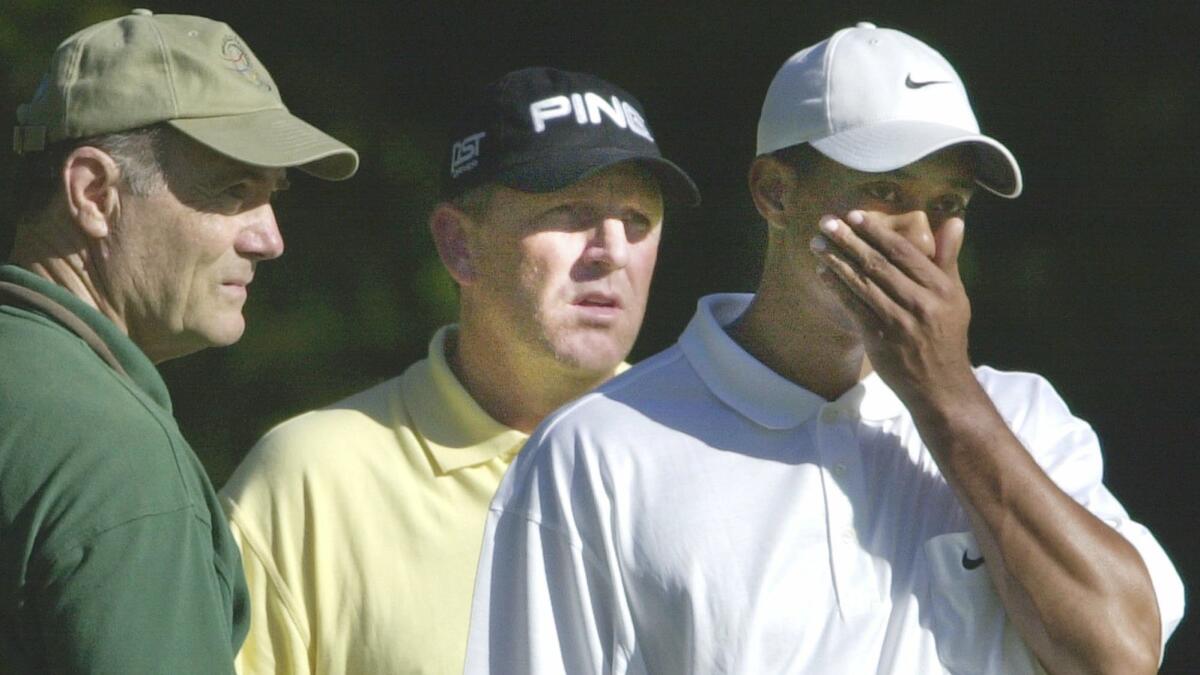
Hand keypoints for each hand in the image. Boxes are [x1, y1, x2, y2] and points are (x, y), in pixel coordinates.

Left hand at [808, 209, 976, 404]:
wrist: (940, 384)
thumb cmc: (946, 334)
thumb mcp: (956, 295)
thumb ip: (948, 257)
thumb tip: (955, 220)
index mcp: (940, 288)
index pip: (903, 252)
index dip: (876, 232)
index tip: (854, 216)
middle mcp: (920, 302)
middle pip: (877, 264)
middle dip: (848, 240)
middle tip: (825, 222)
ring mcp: (898, 322)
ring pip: (861, 284)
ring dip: (835, 261)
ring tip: (817, 244)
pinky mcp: (879, 339)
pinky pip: (853, 307)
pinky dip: (836, 288)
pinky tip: (822, 273)